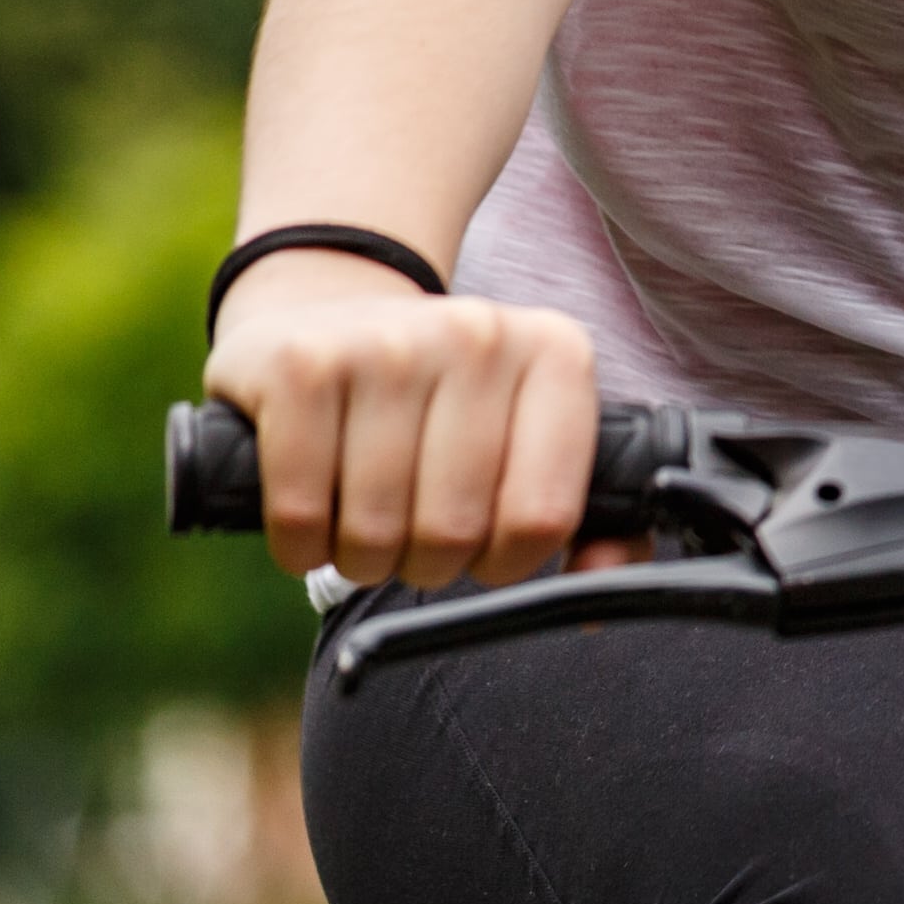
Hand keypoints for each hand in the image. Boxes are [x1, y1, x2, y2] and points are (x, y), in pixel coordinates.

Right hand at [204, 251, 603, 590]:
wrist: (325, 315)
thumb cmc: (439, 402)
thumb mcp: (527, 436)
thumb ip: (592, 521)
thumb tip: (604, 587)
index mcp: (555, 353)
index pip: (543, 517)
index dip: (505, 563)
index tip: (484, 550)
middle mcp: (479, 335)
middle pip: (453, 532)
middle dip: (424, 564)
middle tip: (412, 535)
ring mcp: (387, 345)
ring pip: (374, 531)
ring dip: (359, 558)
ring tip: (363, 521)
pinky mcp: (301, 366)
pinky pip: (300, 512)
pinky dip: (299, 544)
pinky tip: (311, 515)